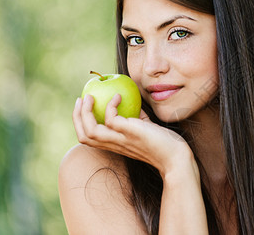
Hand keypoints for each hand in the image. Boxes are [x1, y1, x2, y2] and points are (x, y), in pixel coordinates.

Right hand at [72, 94, 193, 176]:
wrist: (176, 157)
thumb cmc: (164, 143)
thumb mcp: (146, 128)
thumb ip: (138, 118)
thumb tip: (133, 102)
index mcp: (116, 145)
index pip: (89, 139)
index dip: (80, 122)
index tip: (84, 106)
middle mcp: (115, 145)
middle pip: (84, 136)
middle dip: (77, 116)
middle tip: (81, 98)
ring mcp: (122, 140)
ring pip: (90, 132)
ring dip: (85, 112)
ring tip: (91, 96)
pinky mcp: (131, 133)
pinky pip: (111, 119)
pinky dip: (111, 105)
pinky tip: (119, 96)